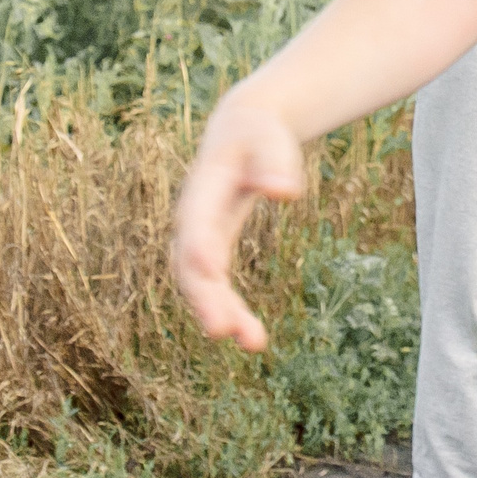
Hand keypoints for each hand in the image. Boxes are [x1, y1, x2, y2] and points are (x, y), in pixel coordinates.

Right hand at [171, 88, 308, 352]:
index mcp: (203, 187)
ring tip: (253, 343)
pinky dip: (232, 312)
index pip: (196, 221)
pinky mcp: (214, 252)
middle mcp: (194, 219)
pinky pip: (217, 288)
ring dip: (221, 314)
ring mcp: (201, 239)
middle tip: (222, 330)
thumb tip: (286, 192)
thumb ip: (275, 163)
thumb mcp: (269, 139)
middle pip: (190, 263)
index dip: (200, 245)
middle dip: (204, 296)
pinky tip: (253, 339)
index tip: (212, 271)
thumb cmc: (258, 135)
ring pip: (202, 284)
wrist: (242, 133)